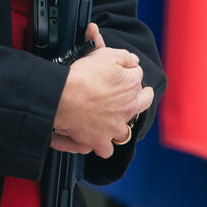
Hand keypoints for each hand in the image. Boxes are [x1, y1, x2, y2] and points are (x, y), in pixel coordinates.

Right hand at [51, 23, 154, 157]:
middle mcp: (128, 107)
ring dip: (120, 125)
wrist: (61, 97)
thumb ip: (124, 57)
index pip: (138, 75)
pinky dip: (103, 146)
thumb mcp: (105, 55)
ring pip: (125, 129)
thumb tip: (134, 61)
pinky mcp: (100, 140)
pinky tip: (98, 139)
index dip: (128, 71)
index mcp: (131, 85)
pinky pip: (106, 150)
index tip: (121, 72)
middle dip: (141, 96)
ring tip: (110, 119)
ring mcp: (115, 127)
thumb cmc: (82, 76)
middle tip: (129, 94)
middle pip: (144, 101)